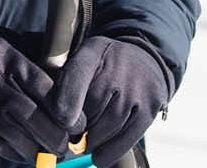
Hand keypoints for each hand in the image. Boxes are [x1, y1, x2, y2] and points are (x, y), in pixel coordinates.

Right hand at [0, 25, 72, 159]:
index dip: (70, 113)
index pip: (51, 93)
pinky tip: (27, 154)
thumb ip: (27, 72)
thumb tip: (57, 94)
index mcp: (12, 66)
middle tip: (69, 146)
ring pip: (25, 141)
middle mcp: (2, 90)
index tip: (79, 124)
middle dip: (60, 139)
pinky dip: (20, 155)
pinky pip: (5, 150)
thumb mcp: (3, 50)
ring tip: (52, 154)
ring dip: (42, 151)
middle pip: (41, 121)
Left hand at [41, 35, 172, 166]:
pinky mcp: (150, 110)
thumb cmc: (102, 66)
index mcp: (93, 52)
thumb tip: (56, 118)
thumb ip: (64, 79)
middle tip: (75, 130)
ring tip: (87, 139)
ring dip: (92, 141)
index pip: (75, 77)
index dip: (64, 104)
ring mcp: (136, 90)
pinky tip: (99, 153)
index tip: (63, 122)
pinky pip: (125, 140)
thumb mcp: (81, 58)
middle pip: (90, 111)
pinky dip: (108, 152)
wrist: (145, 60)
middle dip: (77, 127)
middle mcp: (118, 68)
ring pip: (106, 129)